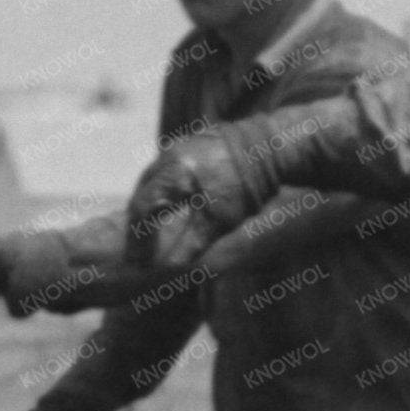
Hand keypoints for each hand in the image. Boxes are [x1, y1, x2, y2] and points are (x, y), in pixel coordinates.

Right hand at [125, 127, 272, 272]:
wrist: (272, 146)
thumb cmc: (247, 186)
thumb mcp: (219, 222)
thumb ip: (191, 245)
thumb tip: (168, 269)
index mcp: (173, 175)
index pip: (141, 210)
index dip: (136, 238)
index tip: (137, 260)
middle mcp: (169, 156)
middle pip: (141, 192)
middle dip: (138, 222)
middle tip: (140, 247)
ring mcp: (178, 145)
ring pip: (151, 178)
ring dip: (148, 203)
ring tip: (151, 226)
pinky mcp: (189, 141)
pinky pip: (165, 168)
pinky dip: (161, 188)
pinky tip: (170, 200)